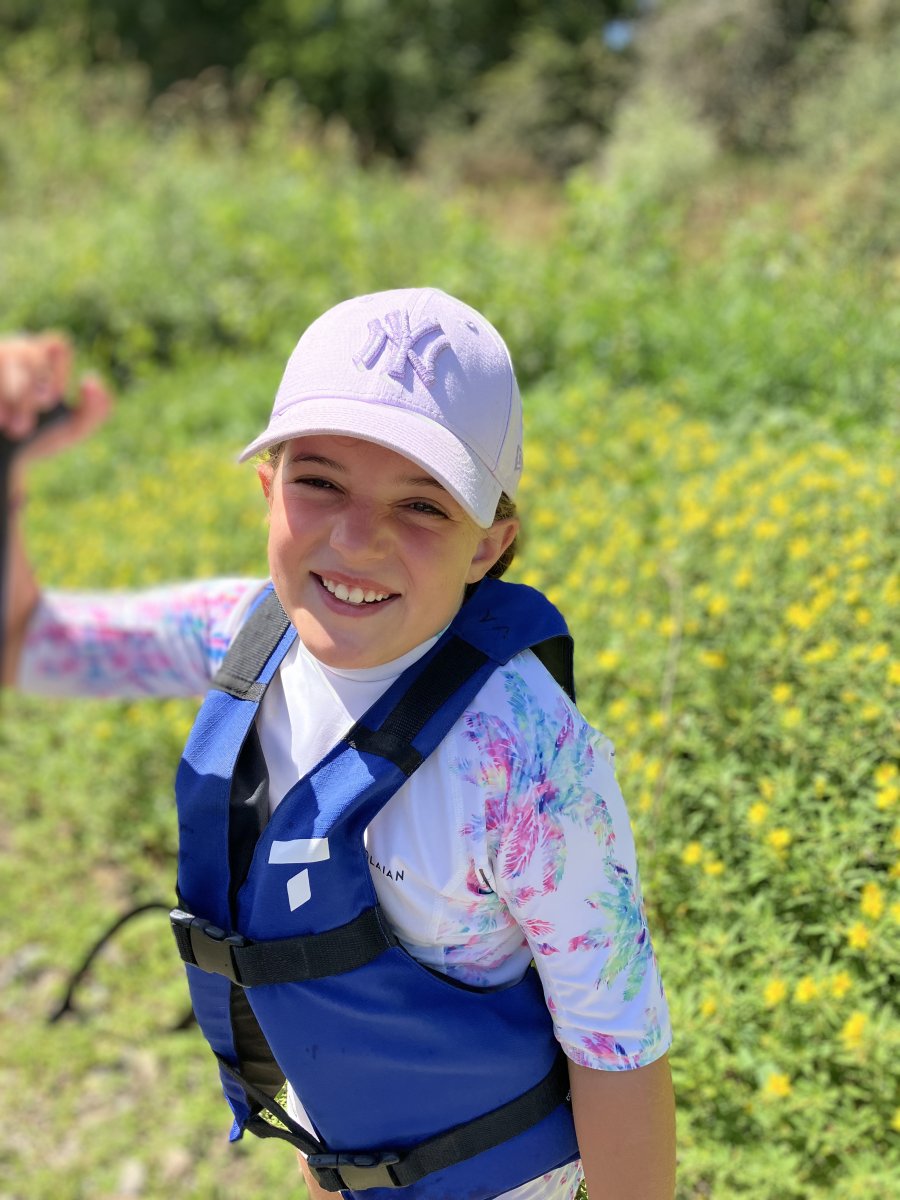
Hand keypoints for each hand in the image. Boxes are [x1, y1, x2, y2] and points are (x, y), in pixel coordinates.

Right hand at [0, 333, 111, 461]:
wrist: (2, 460)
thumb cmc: (38, 439)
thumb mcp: (72, 430)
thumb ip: (96, 410)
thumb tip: (90, 380)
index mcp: (45, 359)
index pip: (58, 345)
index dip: (56, 373)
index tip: (50, 403)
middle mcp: (16, 352)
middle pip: (29, 355)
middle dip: (28, 396)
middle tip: (23, 428)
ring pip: (5, 357)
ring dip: (11, 396)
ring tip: (7, 426)